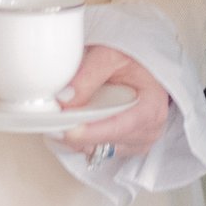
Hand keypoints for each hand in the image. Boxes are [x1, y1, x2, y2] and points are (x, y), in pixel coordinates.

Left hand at [58, 43, 168, 159]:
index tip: (69, 130)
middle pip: (105, 141)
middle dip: (78, 130)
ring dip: (77, 135)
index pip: (121, 126)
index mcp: (151, 107)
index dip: (93, 131)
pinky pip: (95, 150)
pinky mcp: (123, 146)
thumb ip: (88, 74)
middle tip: (54, 115)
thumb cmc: (133, 61)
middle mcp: (148, 130)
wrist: (141, 67)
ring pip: (97, 149)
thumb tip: (65, 98)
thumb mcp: (111, 55)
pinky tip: (75, 121)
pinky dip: (81, 138)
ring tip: (64, 114)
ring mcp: (136, 142)